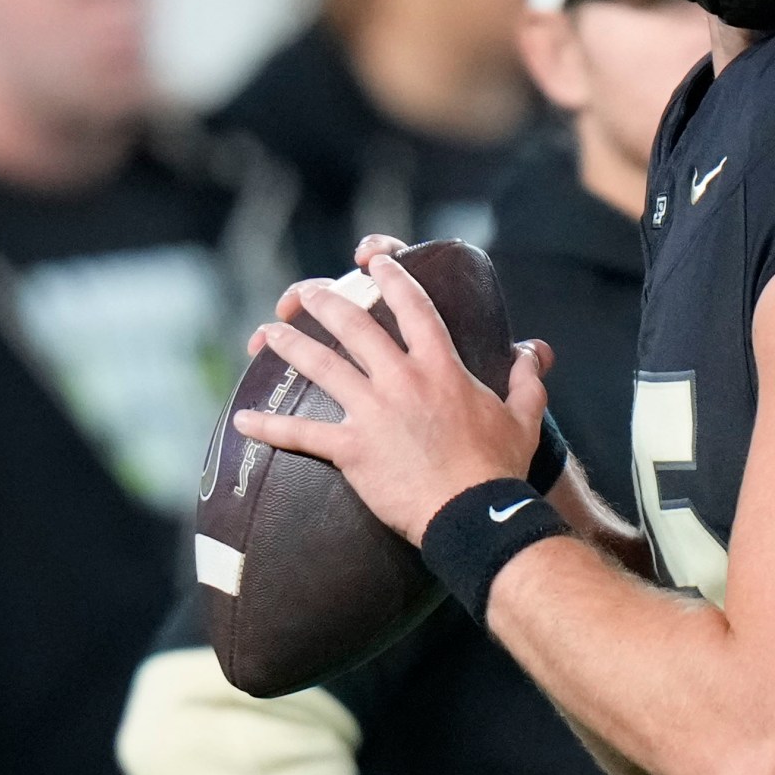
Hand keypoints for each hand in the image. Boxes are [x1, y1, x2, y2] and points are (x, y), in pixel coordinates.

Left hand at [232, 253, 548, 542]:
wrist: (475, 512)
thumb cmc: (500, 467)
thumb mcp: (525, 417)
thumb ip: (527, 380)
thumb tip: (532, 353)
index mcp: (441, 367)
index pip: (413, 308)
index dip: (392, 278)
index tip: (373, 262)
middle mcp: (402, 379)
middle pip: (354, 325)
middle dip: (324, 300)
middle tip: (304, 292)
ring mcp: (374, 412)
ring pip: (320, 366)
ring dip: (289, 345)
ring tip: (264, 333)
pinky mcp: (352, 449)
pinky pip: (301, 435)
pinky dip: (268, 427)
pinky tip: (242, 420)